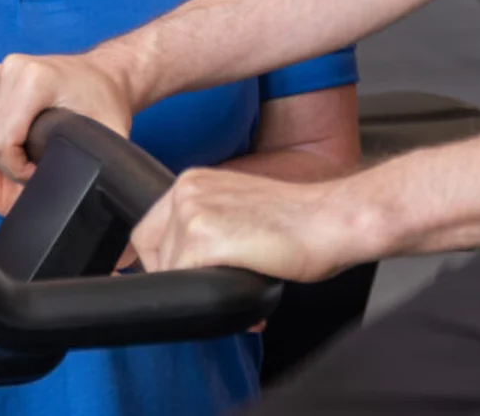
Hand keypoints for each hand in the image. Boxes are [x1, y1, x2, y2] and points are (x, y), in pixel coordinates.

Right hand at [0, 53, 134, 188]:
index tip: (37, 169)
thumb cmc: (104, 103)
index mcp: (35, 80)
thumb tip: (73, 185)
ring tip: (17, 150)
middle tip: (34, 162)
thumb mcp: (106, 134)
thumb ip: (89, 158)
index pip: (2, 141)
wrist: (105, 76)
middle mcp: (11, 69)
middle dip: (7, 160)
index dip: (19, 167)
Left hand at [132, 169, 359, 282]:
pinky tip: (246, 297)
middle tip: (219, 288)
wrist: (330, 220)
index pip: (148, 232)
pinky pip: (184, 283)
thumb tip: (186, 265)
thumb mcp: (238, 210)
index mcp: (192, 180)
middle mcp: (187, 189)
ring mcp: (193, 211)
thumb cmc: (298, 220)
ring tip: (241, 291)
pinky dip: (212, 300)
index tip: (190, 278)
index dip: (165, 264)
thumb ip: (208, 228)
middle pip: (152, 253)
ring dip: (201, 291)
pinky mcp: (205, 237)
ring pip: (169, 272)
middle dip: (182, 279)